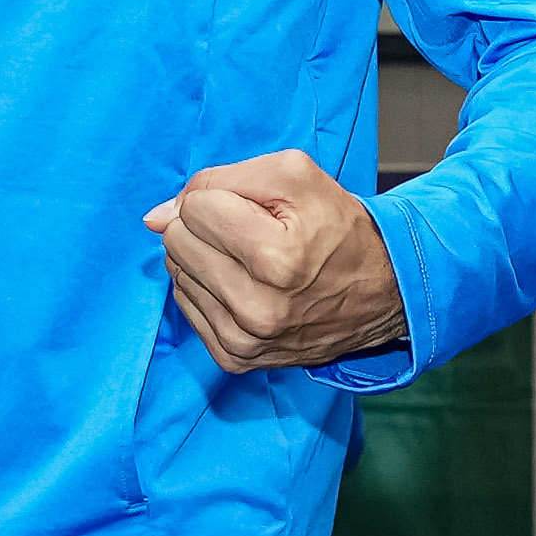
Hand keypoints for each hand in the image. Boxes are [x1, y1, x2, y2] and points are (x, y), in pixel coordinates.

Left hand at [144, 152, 406, 373]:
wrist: (381, 291)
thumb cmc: (336, 227)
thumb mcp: (295, 177)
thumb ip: (220, 179)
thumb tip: (154, 216)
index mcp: (276, 259)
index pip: (195, 207)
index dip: (221, 197)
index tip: (255, 209)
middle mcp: (257, 309)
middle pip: (178, 241)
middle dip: (207, 226)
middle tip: (251, 233)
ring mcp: (243, 340)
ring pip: (177, 273)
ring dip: (205, 257)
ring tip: (251, 259)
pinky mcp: (234, 359)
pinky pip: (187, 305)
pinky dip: (209, 287)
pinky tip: (244, 284)